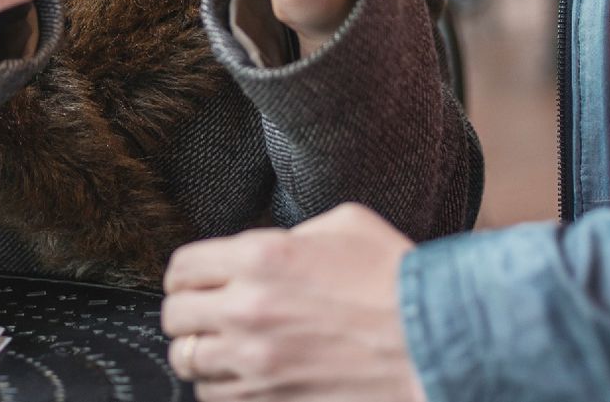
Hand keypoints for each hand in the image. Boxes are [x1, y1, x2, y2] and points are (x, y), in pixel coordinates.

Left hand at [160, 205, 425, 401]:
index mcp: (261, 256)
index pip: (182, 267)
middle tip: (205, 315)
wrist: (434, 344)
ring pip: (188, 362)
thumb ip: (292, 232)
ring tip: (220, 350)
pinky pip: (215, 399)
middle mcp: (248, 310)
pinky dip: (221, 389)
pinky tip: (242, 378)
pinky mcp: (271, 401)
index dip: (185, 275)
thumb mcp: (345, 225)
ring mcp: (257, 362)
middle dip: (186, 314)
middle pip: (175, 316)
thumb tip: (267, 247)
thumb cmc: (397, 282)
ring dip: (200, 353)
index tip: (194, 282)